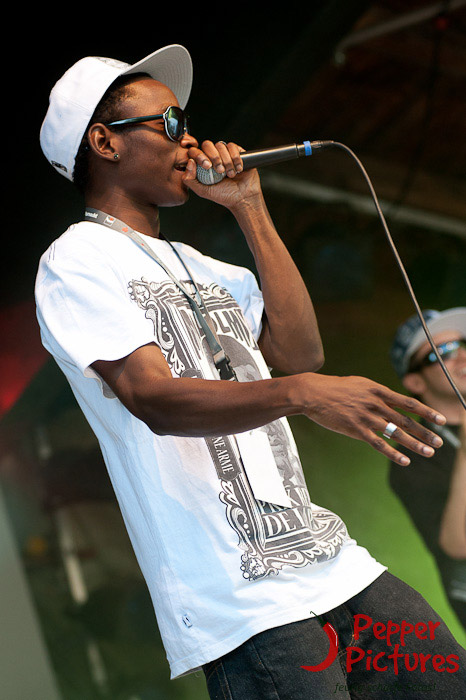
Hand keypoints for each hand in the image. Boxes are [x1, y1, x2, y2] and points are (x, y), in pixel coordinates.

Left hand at [182, 140, 261, 209]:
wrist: (244, 198)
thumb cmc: (224, 196)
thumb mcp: (203, 191)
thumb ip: (189, 180)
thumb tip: (189, 161)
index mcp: (202, 165)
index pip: (194, 151)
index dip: (200, 156)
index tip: (207, 167)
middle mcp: (212, 157)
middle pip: (207, 144)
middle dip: (214, 157)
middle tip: (220, 171)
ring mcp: (224, 154)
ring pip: (221, 146)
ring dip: (226, 161)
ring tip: (230, 174)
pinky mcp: (237, 152)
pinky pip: (233, 147)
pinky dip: (235, 158)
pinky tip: (238, 169)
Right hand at [300, 374, 445, 465]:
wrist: (313, 393)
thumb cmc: (335, 388)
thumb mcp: (360, 384)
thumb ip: (376, 393)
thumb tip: (390, 401)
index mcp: (378, 391)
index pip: (408, 403)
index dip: (426, 412)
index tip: (441, 420)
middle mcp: (375, 404)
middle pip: (406, 420)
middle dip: (425, 432)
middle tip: (440, 442)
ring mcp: (366, 417)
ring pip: (396, 433)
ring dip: (414, 444)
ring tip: (429, 452)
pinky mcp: (356, 429)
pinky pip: (378, 444)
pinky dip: (393, 453)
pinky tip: (405, 460)